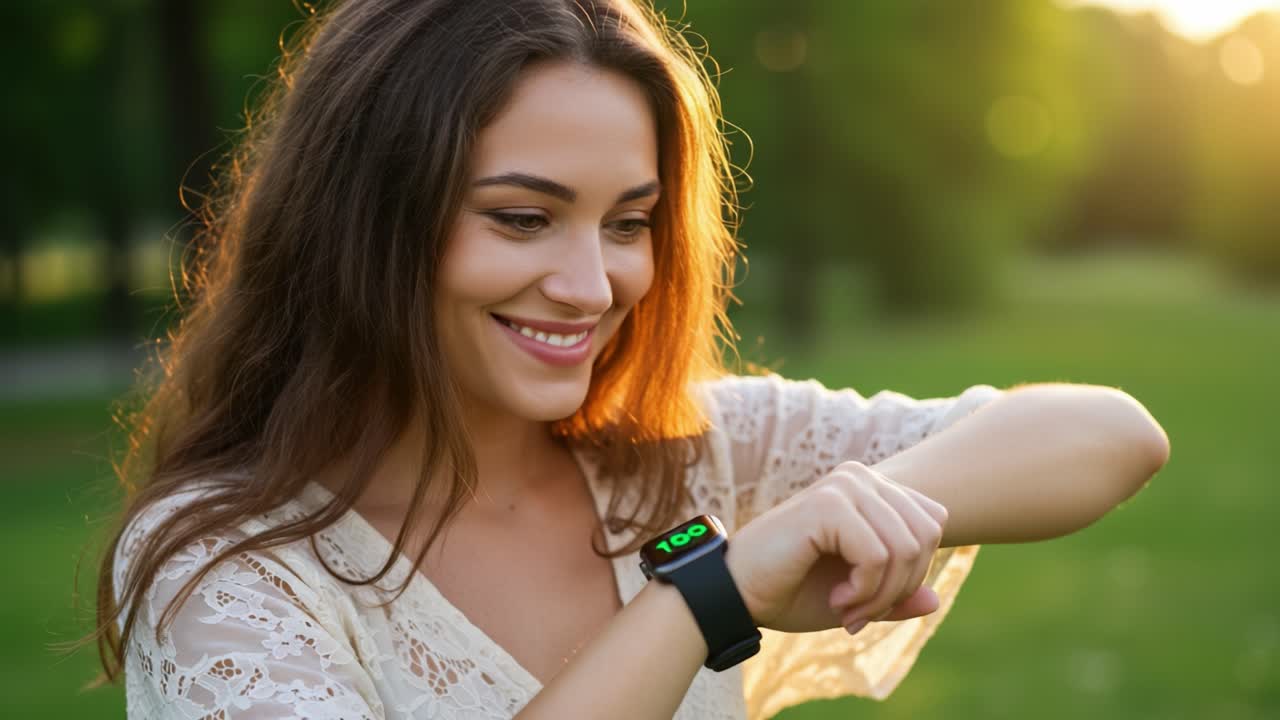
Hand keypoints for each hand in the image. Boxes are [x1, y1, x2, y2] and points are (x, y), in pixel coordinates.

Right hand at [724, 461, 948, 633]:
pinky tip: (838, 600)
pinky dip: (865, 590)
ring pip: (905, 547)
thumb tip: (935, 600)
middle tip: (863, 614)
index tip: (874, 602)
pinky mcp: (828, 504)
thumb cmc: (791, 591)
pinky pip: (878, 555)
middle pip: (926, 535)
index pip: (931, 524)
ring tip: (848, 610)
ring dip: (882, 594)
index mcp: (870, 489)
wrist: (736, 593)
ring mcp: (844, 485)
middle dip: (901, 587)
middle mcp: (860, 477)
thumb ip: (896, 596)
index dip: (913, 573)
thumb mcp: (857, 598)